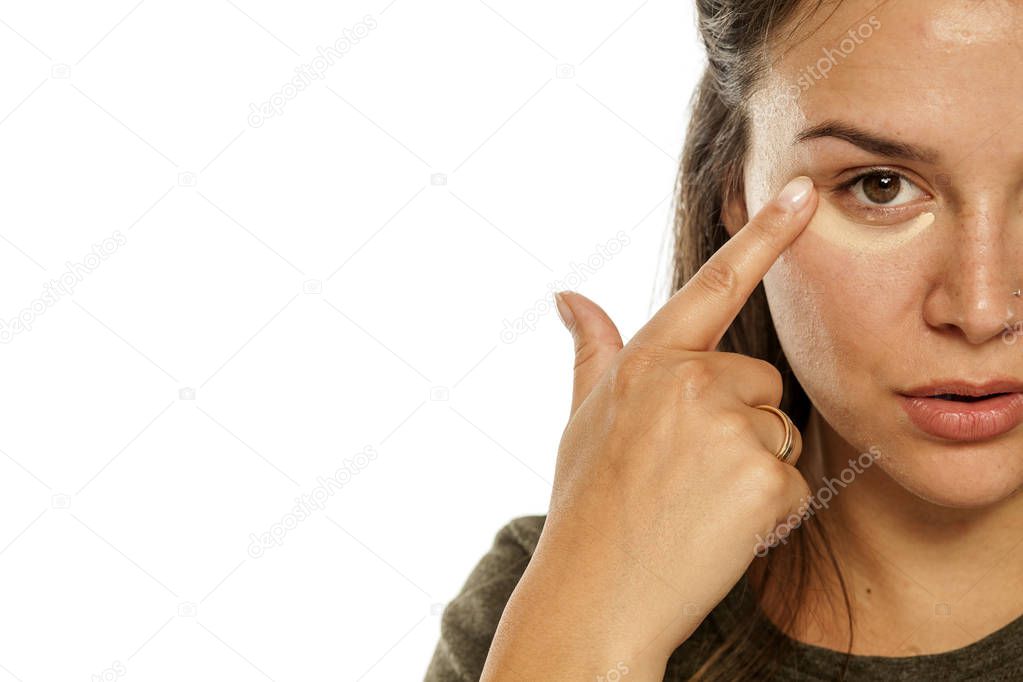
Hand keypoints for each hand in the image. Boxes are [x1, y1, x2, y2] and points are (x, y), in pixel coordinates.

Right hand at [481, 175, 817, 679]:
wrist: (595, 597)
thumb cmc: (588, 506)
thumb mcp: (583, 419)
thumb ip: (592, 351)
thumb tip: (568, 297)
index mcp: (646, 360)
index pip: (714, 285)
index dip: (762, 236)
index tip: (798, 193)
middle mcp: (686, 380)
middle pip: (759, 382)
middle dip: (739, 423)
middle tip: (686, 476)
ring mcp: (724, 426)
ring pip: (777, 431)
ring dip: (752, 469)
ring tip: (696, 505)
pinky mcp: (760, 476)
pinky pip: (790, 481)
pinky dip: (766, 511)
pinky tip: (718, 529)